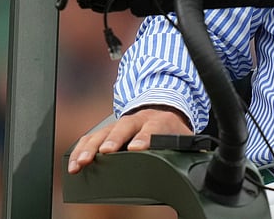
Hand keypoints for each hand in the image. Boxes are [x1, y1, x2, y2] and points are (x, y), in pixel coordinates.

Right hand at [66, 106, 190, 173]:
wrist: (163, 109)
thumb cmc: (171, 129)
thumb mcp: (183, 137)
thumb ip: (187, 149)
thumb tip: (199, 164)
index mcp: (158, 121)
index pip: (152, 129)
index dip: (145, 138)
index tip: (137, 147)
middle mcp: (137, 120)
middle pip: (123, 128)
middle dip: (113, 140)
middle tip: (106, 152)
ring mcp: (119, 124)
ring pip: (102, 133)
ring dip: (90, 148)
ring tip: (81, 163)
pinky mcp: (107, 130)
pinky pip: (91, 138)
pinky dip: (81, 149)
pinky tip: (74, 162)